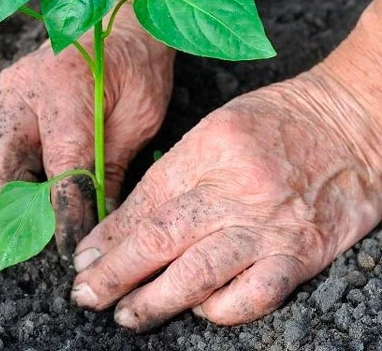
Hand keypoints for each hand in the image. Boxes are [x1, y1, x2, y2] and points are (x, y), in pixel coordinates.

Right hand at [0, 13, 173, 255]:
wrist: (114, 21)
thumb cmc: (134, 67)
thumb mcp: (140, 117)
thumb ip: (113, 170)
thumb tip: (99, 224)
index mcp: (66, 93)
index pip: (60, 169)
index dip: (65, 216)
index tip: (71, 248)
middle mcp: (21, 93)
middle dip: (20, 211)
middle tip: (47, 232)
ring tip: (28, 208)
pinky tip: (19, 183)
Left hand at [70, 64, 381, 329]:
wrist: (353, 122)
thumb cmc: (278, 122)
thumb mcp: (214, 131)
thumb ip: (173, 176)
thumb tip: (125, 225)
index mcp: (204, 152)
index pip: (144, 204)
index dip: (109, 238)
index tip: (84, 260)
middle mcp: (232, 190)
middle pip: (160, 239)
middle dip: (116, 273)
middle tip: (87, 295)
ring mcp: (268, 225)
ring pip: (198, 273)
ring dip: (155, 300)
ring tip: (127, 315)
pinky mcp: (301, 254)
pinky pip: (254, 294)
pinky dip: (222, 310)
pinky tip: (201, 310)